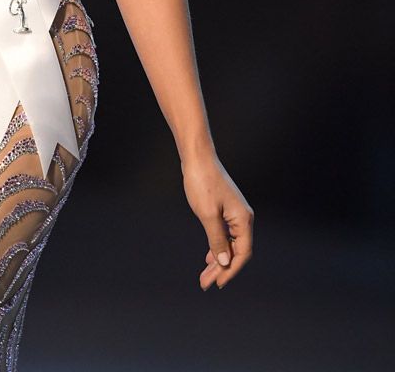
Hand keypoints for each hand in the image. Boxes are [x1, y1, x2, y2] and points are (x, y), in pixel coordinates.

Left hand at [181, 151, 253, 290]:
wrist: (197, 158)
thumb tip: (225, 263)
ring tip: (205, 275)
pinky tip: (208, 257)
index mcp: (243, 219)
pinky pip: (224, 235)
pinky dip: (217, 247)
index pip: (243, 253)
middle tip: (205, 283)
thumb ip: (217, 240)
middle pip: (236, 251)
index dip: (230, 271)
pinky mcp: (225, 210)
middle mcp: (243, 218)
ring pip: (229, 244)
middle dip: (221, 269)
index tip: (217, 283)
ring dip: (217, 260)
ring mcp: (234, 214)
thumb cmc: (202, 182)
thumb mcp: (207, 215)